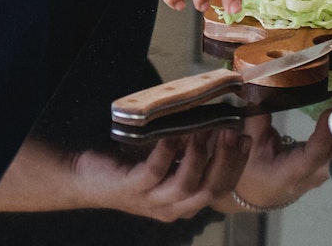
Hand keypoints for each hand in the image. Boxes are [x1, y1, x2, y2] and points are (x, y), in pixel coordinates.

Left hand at [69, 127, 249, 221]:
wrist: (86, 179)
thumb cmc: (128, 167)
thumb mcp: (164, 163)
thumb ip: (186, 153)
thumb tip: (211, 124)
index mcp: (185, 202)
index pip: (221, 189)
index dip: (236, 165)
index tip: (245, 138)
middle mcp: (173, 207)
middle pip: (210, 190)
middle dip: (225, 161)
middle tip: (231, 132)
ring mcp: (152, 200)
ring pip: (187, 185)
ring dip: (198, 156)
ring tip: (203, 131)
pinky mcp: (132, 188)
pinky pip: (155, 171)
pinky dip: (166, 152)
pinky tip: (171, 134)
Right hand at [226, 111, 331, 210]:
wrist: (256, 195)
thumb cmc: (250, 171)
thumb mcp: (248, 146)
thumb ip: (257, 121)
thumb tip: (261, 92)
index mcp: (290, 173)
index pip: (314, 155)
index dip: (324, 135)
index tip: (329, 111)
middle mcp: (311, 176)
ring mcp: (321, 175)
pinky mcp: (324, 169)